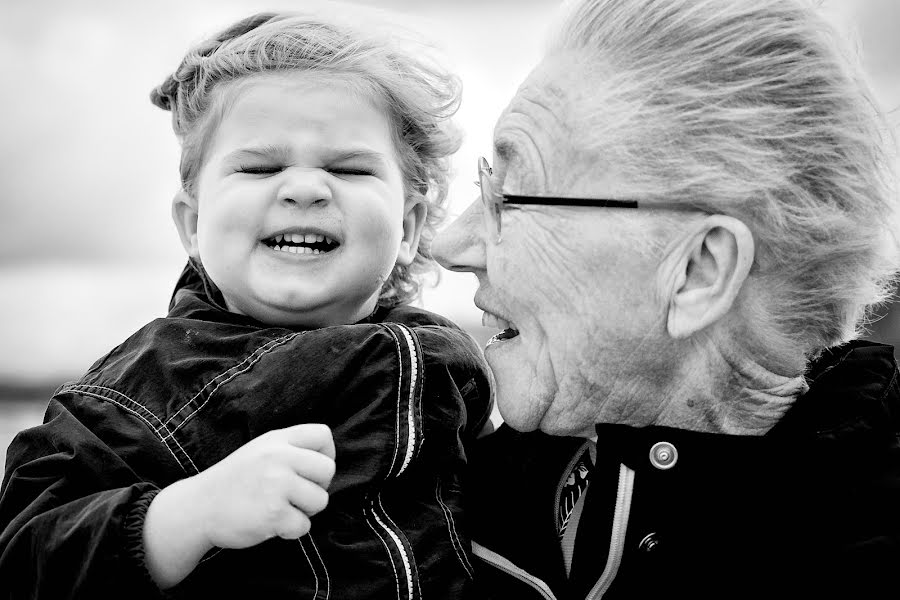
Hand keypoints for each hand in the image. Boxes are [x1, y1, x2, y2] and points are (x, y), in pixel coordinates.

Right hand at [144, 423, 335, 587]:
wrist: (198, 508)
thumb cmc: (236, 480)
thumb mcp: (261, 450)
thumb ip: (291, 448)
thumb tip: (327, 460)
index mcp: (277, 440)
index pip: (323, 435)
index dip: (326, 455)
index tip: (310, 471)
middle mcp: (279, 457)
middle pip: (327, 470)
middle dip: (317, 487)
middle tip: (295, 495)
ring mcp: (276, 485)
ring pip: (320, 500)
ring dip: (304, 511)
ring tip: (280, 508)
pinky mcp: (274, 513)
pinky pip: (304, 525)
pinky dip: (291, 530)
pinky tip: (272, 523)